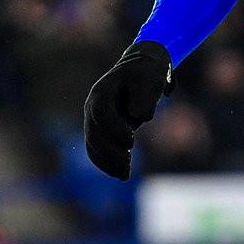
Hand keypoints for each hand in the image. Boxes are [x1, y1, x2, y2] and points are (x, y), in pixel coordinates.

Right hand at [84, 41, 173, 179]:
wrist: (141, 69)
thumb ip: (145, 97)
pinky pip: (97, 148)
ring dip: (107, 161)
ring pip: (93, 144)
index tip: (131, 142)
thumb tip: (139, 117)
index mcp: (102, 91)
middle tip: (128, 164)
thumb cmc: (147, 74)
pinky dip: (106, 162)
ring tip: (125, 174)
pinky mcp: (100, 129)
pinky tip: (121, 173)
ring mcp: (94, 118)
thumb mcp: (150, 80)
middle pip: (94, 132)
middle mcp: (93, 106)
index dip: (113, 129)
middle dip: (110, 151)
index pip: (101, 112)